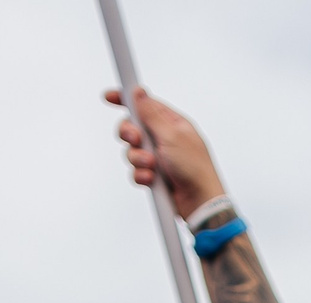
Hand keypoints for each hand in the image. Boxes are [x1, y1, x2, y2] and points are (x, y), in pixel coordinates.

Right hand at [106, 86, 224, 219]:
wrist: (200, 202)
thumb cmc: (195, 169)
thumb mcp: (172, 135)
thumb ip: (151, 114)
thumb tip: (139, 93)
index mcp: (172, 123)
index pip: (145, 105)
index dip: (126, 100)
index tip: (110, 97)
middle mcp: (164, 138)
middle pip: (133, 128)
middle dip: (130, 134)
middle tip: (136, 139)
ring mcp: (158, 157)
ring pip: (132, 151)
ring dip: (138, 159)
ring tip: (153, 166)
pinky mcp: (154, 175)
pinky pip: (136, 171)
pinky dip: (142, 175)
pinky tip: (152, 179)